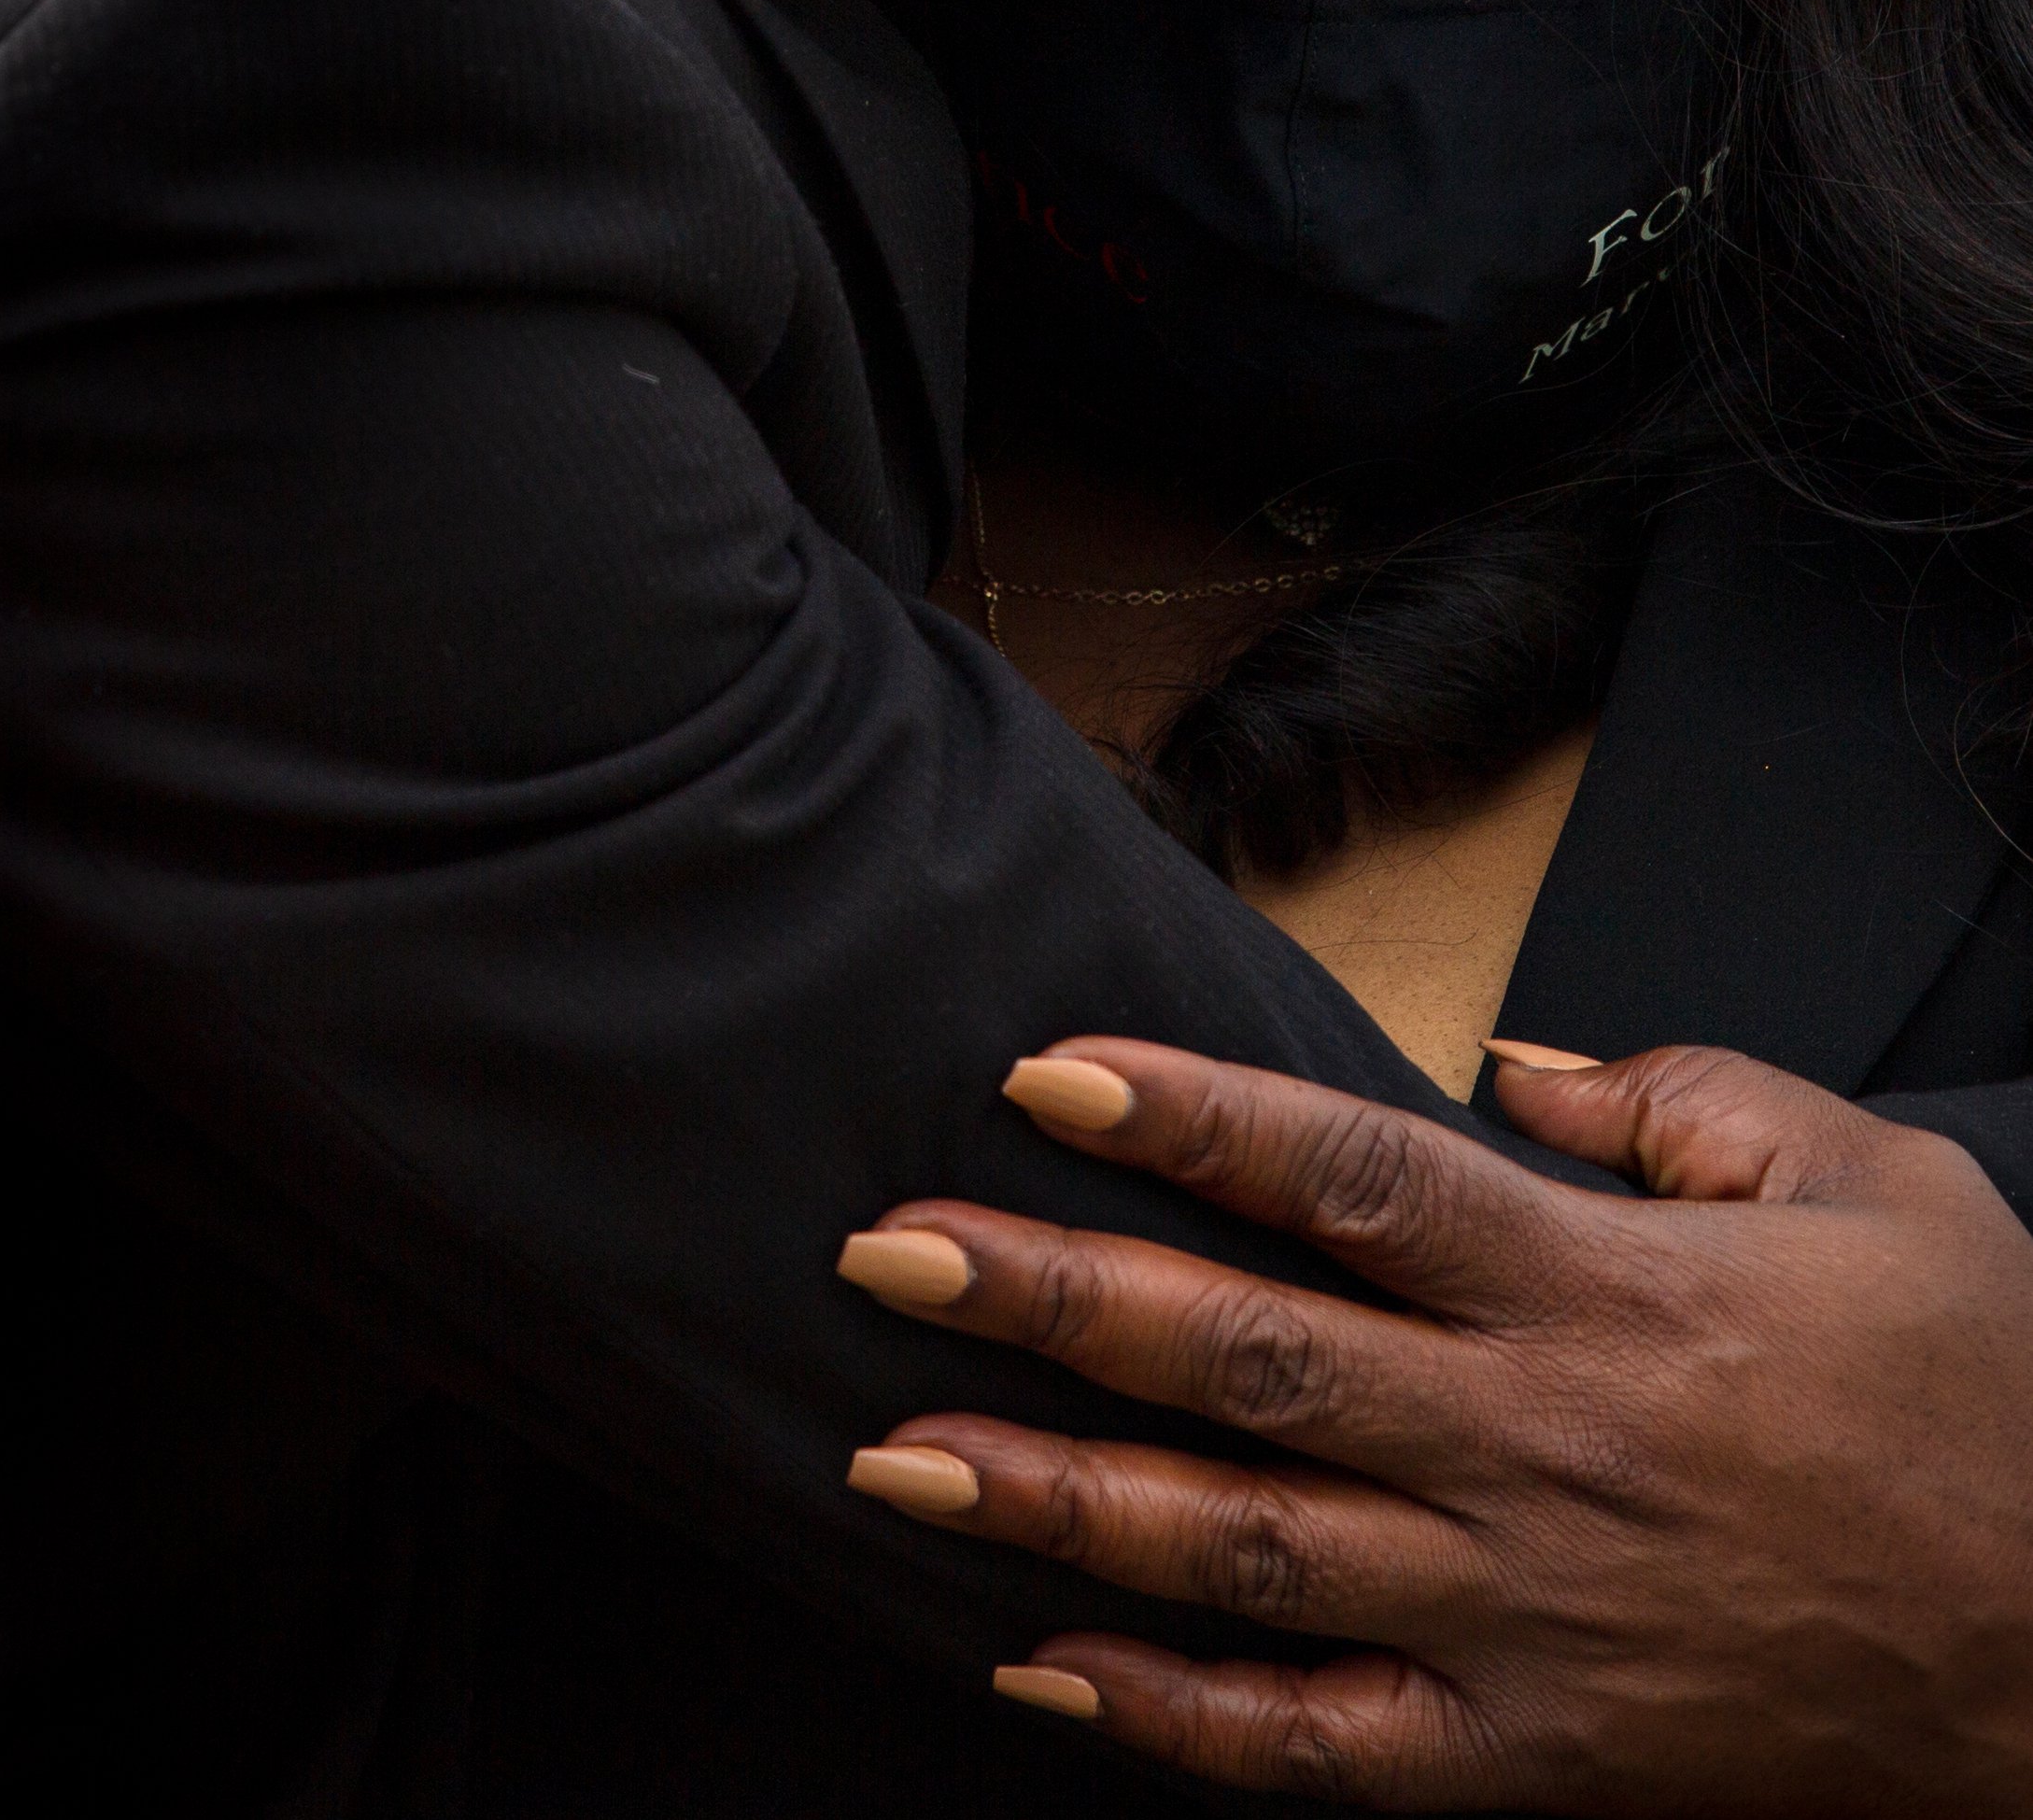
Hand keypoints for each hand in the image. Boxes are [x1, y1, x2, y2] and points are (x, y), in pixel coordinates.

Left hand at [836, 1040, 2032, 1812]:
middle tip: (887, 1252)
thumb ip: (1684, 1097)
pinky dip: (1172, 1717)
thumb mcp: (1875, 1182)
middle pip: (1252, 1356)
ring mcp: (1523, 1615)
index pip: (1357, 1178)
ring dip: (1059, 1499)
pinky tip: (1042, 1665)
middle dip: (1053, 1299)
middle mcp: (1536, 1445)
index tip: (1047, 1074)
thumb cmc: (1983, 1398)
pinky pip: (1321, 1746)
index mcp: (1606, 1288)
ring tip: (897, 1453)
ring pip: (1247, 1551)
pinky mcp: (1534, 1756)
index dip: (1192, 1119)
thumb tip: (1518, 1061)